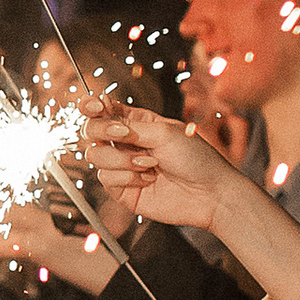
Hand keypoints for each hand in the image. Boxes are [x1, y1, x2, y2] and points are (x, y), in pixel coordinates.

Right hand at [84, 103, 235, 230]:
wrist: (209, 194)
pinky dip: (127, 178)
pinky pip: (105, 178)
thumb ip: (130, 125)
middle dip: (102, 131)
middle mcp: (126, 143)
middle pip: (91, 131)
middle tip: (122, 135)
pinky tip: (148, 180)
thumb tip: (103, 120)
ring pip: (95, 155)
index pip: (105, 111)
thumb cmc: (197, 159)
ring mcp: (121, 166)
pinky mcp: (121, 189)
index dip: (93, 106)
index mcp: (138, 123)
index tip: (93, 105)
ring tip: (150, 165)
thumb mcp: (165, 133)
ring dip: (122, 160)